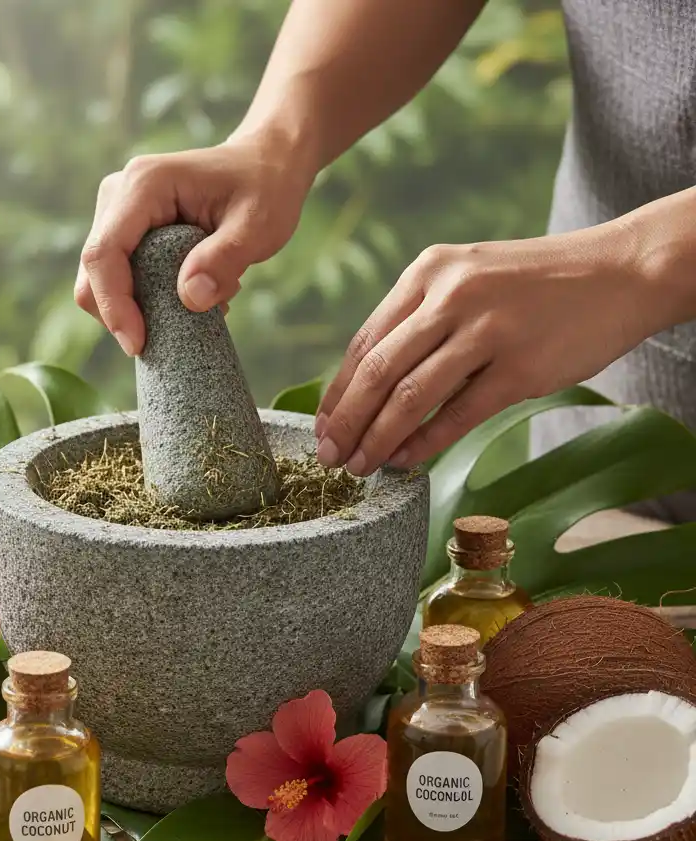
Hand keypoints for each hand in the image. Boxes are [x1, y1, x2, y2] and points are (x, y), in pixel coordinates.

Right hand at [75, 134, 315, 354]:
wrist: (264, 166)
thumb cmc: (264, 189)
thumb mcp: (258, 225)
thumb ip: (226, 258)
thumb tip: (190, 298)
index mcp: (144, 185)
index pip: (104, 253)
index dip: (113, 304)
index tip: (137, 344)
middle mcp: (119, 194)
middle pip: (93, 271)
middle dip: (124, 314)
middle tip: (178, 332)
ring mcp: (117, 212)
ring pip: (100, 279)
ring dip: (140, 307)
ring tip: (200, 300)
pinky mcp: (125, 231)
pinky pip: (118, 277)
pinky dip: (147, 300)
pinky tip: (191, 293)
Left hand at [315, 224, 653, 473]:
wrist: (620, 271)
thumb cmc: (534, 286)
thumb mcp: (467, 279)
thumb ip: (420, 321)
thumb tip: (368, 387)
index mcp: (428, 272)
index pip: (364, 342)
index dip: (337, 392)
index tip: (322, 427)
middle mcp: (451, 294)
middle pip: (377, 371)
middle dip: (346, 422)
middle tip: (330, 457)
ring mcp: (486, 330)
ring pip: (409, 396)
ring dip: (378, 439)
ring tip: (361, 466)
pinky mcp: (520, 366)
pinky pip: (457, 415)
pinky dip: (425, 443)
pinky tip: (406, 461)